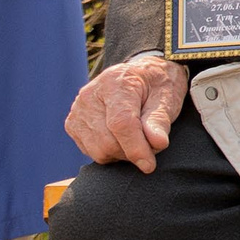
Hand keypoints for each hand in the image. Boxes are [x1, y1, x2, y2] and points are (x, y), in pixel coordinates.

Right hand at [66, 55, 188, 172]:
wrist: (141, 75)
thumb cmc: (157, 85)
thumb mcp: (167, 97)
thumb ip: (160, 120)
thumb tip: (156, 143)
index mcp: (115, 82)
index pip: (121, 123)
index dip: (136, 148)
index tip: (149, 164)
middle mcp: (89, 95)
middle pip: (107, 142)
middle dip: (132, 152)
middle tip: (151, 143)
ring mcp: (77, 110)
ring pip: (97, 151)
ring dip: (121, 154)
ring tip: (138, 139)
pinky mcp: (73, 124)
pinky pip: (90, 151)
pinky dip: (110, 153)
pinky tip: (122, 139)